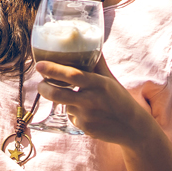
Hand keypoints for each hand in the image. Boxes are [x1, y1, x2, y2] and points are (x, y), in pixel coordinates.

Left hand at [34, 54, 149, 146]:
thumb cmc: (120, 99)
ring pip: (63, 105)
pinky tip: (88, 113)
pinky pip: (71, 116)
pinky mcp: (84, 127)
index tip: (39, 65)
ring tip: (77, 99)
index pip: (72, 74)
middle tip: (41, 84)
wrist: (132, 127)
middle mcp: (91, 100)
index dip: (53, 69)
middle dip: (43, 88)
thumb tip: (92, 42)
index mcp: (98, 84)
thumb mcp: (110, 79)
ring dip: (64, 101)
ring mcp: (86, 115)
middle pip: (56, 94)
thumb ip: (97, 63)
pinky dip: (74, 112)